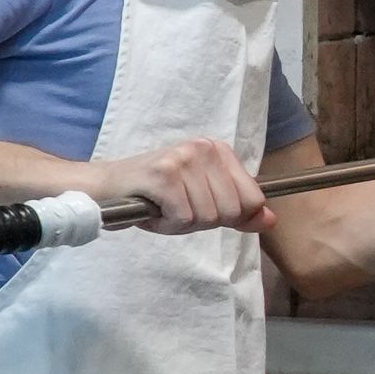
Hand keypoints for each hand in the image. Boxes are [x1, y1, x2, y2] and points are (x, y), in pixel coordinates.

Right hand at [89, 138, 275, 235]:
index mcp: (219, 151)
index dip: (230, 217)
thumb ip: (238, 211)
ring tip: (162, 208)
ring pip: (207, 217)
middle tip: (176, 210)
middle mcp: (205, 148)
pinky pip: (183, 217)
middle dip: (202, 222)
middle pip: (231, 211)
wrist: (104, 188)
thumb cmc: (154, 197)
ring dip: (181, 223)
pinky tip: (152, 210)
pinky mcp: (163, 175)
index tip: (202, 209)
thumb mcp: (202, 201)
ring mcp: (183, 159)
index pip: (253, 198)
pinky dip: (166, 224)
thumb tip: (270, 221)